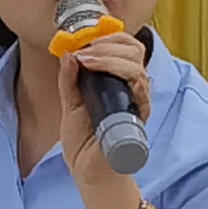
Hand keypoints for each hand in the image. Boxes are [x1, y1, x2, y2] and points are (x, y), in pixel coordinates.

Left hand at [58, 30, 156, 207]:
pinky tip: (93, 67)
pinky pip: (138, 86)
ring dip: (108, 54)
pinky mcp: (138, 114)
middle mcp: (131, 88)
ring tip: (85, 57)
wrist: (89, 172)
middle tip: (84, 45)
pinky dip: (116, 70)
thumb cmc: (85, 141)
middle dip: (109, 41)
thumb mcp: (70, 104)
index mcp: (117, 82)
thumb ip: (70, 79)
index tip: (82, 36)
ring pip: (137, 64)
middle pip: (135, 50)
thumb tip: (69, 52)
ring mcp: (137, 101)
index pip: (124, 47)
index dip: (107, 36)